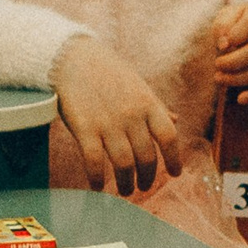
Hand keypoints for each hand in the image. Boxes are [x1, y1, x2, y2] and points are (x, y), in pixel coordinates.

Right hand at [50, 35, 181, 196]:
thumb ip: (155, 106)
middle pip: (146, 156)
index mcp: (148, 103)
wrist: (72, 56)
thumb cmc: (108, 72)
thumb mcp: (138, 85)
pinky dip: (97, 178)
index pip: (169, 137)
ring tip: (126, 191)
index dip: (174, 159)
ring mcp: (108, 122)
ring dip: (126, 183)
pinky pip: (94, 161)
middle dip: (147, 177)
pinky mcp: (84, 127)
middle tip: (143, 187)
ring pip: (124, 164)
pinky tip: (98, 187)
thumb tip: (175, 121)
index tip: (174, 174)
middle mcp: (131, 115)